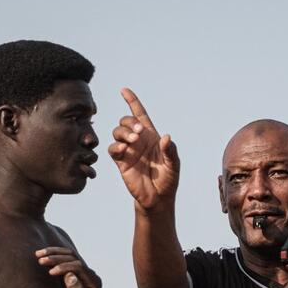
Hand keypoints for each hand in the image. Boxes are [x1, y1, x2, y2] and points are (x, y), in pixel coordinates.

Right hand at [36, 247, 101, 287]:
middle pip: (73, 258)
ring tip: (38, 254)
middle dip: (56, 257)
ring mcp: (82, 273)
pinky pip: (65, 260)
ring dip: (54, 253)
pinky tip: (43, 257)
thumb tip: (70, 276)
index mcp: (93, 281)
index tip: (50, 272)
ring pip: (69, 256)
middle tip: (40, 259)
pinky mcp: (75, 275)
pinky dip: (54, 257)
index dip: (64, 267)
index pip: (78, 266)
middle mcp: (89, 274)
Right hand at [108, 88, 179, 211]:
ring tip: (133, 142)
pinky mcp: (121, 162)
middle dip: (130, 123)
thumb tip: (166, 138)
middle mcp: (138, 141)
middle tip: (139, 134)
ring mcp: (129, 151)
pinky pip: (112, 149)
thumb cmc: (168, 180)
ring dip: (124, 132)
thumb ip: (171, 151)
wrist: (158, 198)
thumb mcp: (174, 165)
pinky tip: (123, 151)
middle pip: (126, 121)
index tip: (124, 90)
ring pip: (117, 132)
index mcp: (151, 137)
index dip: (132, 102)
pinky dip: (116, 147)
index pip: (140, 115)